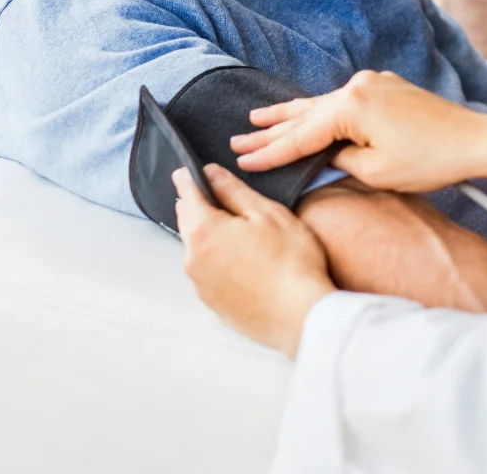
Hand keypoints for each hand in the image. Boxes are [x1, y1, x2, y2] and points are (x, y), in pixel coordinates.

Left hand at [173, 164, 334, 357]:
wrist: (300, 315)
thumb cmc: (289, 261)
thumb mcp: (266, 213)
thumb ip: (234, 191)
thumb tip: (212, 174)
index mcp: (204, 231)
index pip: (187, 195)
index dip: (187, 179)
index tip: (185, 171)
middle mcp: (193, 260)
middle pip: (188, 223)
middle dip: (197, 206)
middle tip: (210, 194)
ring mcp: (202, 286)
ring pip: (197, 249)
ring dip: (208, 235)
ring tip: (233, 228)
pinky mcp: (213, 305)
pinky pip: (208, 273)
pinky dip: (217, 260)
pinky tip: (240, 260)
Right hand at [231, 70, 486, 191]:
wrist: (474, 140)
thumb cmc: (430, 160)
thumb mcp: (375, 171)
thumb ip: (339, 162)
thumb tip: (323, 158)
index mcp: (352, 106)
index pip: (301, 136)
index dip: (271, 152)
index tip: (242, 161)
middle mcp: (358, 86)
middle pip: (305, 114)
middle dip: (271, 129)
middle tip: (238, 138)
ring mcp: (374, 83)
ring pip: (322, 104)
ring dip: (292, 115)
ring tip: (258, 118)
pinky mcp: (387, 88)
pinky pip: (343, 101)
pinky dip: (320, 111)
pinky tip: (306, 114)